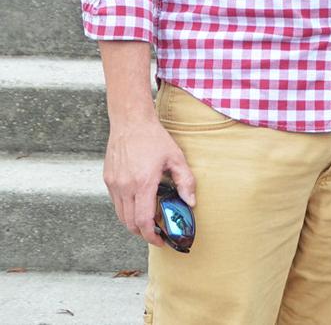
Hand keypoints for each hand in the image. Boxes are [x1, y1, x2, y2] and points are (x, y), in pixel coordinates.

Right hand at [103, 116, 194, 246]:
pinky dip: (126, 209)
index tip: (160, 240)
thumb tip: (190, 202)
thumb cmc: (154, 138)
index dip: (151, 236)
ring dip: (133, 223)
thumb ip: (185, 181)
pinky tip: (139, 203)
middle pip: (130, 223)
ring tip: (148, 221)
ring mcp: (114, 184)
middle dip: (143, 233)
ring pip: (121, 215)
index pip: (143, 221)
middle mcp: (125, 187)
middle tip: (156, 233)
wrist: (130, 122)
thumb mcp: (176, 158)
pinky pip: (116, 203)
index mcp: (143, 183)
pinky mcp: (108, 180)